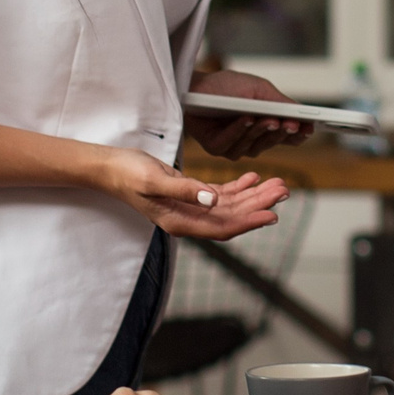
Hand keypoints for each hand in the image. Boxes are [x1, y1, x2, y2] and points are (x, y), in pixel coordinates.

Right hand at [100, 147, 288, 237]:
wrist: (109, 168)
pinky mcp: (190, 194)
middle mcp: (189, 218)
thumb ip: (184, 191)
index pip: (222, 227)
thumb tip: (212, 200)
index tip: (271, 214)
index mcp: (180, 221)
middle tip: (284, 191)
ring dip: (254, 195)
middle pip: (232, 217)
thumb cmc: (127, 174)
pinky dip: (238, 187)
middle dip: (259, 204)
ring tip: (277, 184)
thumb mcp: (154, 181)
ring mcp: (190, 207)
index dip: (249, 221)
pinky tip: (252, 178)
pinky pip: (220, 195)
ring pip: (230, 206)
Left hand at [186, 69, 308, 161]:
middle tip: (291, 124)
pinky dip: (239, 130)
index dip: (298, 135)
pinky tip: (246, 118)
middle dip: (282, 133)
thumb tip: (303, 115)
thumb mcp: (259, 90)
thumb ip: (280, 103)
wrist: (194, 85)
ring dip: (261, 131)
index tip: (309, 129)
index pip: (287, 138)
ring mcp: (233, 146)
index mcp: (264, 128)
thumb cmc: (226, 87)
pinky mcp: (215, 148)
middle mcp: (250, 141)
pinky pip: (230, 143)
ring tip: (269, 118)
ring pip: (253, 146)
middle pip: (272, 143)